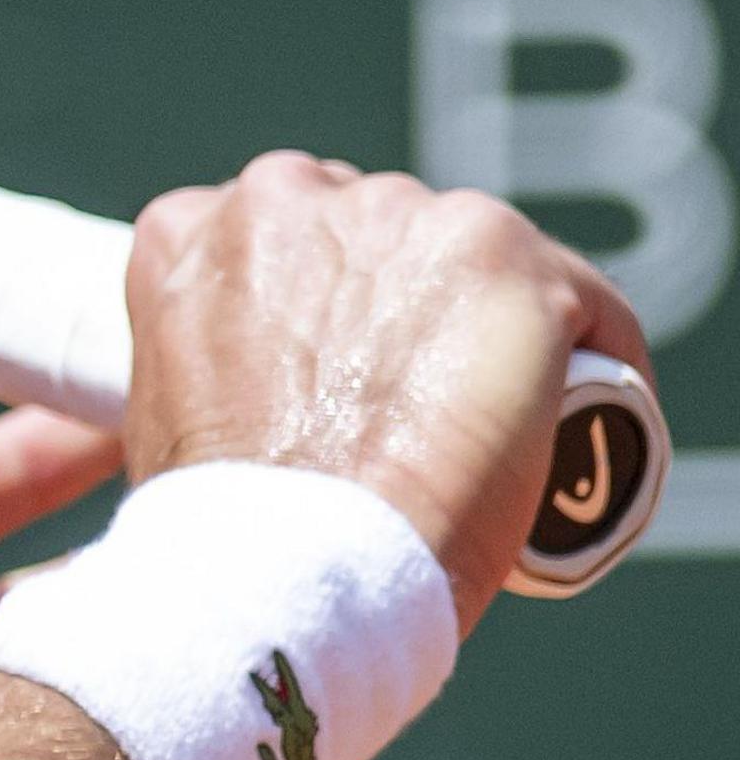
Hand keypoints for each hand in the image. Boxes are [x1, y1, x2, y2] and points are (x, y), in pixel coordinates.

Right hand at [123, 150, 652, 633]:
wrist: (285, 564)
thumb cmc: (216, 527)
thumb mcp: (160, 414)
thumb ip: (202, 365)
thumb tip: (251, 408)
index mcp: (188, 229)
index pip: (281, 240)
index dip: (319, 309)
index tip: (346, 374)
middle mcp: (287, 195)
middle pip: (380, 235)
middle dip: (406, 305)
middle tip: (422, 406)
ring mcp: (398, 218)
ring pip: (476, 260)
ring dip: (489, 327)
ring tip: (499, 426)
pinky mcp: (503, 258)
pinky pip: (584, 303)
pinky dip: (598, 362)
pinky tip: (586, 422)